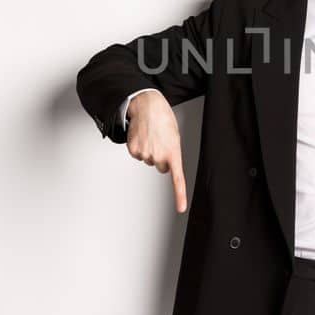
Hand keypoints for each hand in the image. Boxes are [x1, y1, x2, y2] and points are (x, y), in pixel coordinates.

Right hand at [126, 90, 187, 212]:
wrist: (147, 105)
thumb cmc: (163, 119)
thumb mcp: (174, 137)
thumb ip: (172, 152)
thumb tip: (166, 163)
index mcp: (173, 153)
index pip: (178, 179)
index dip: (180, 195)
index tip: (180, 208)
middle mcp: (159, 156)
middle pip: (161, 166)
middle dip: (161, 156)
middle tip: (160, 141)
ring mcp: (145, 154)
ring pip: (148, 159)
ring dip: (150, 149)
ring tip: (151, 135)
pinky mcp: (134, 150)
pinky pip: (138, 154)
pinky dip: (139, 146)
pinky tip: (142, 136)